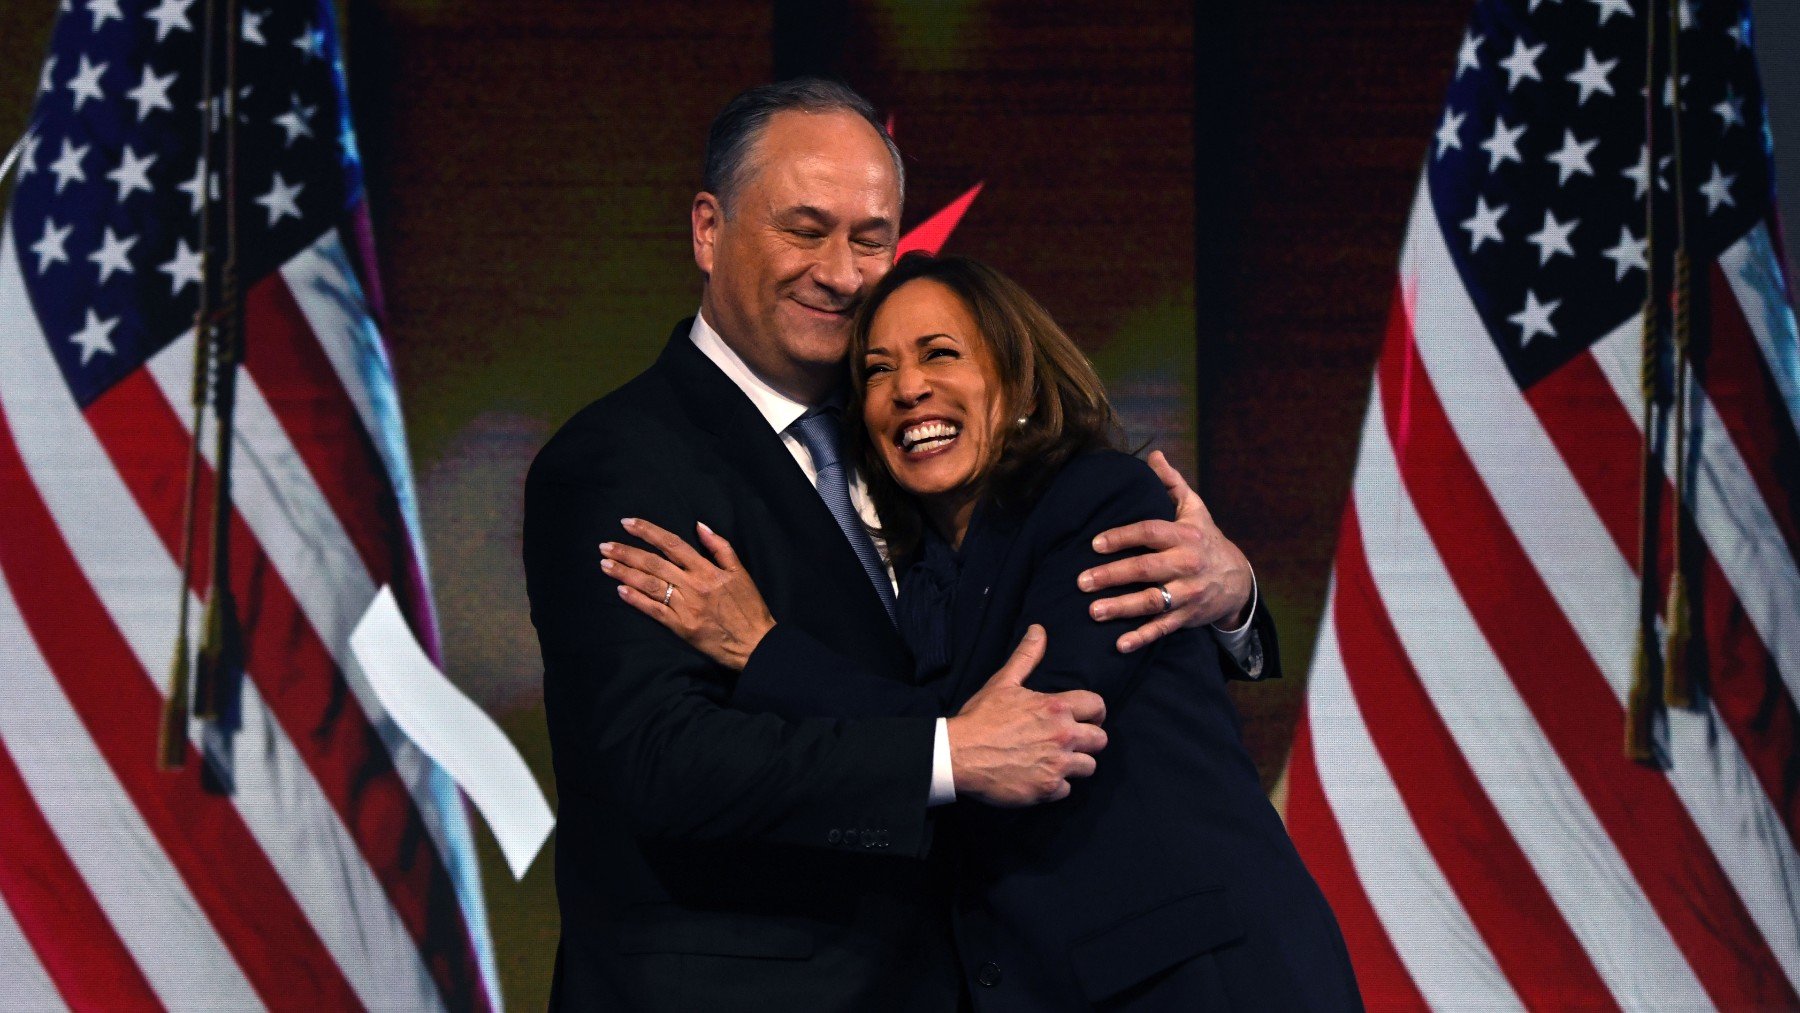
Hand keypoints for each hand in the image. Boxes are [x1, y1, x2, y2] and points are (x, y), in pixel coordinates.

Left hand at [601, 517, 775, 669]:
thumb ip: (720, 547)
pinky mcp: (682, 627)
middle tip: (604, 546)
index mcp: (707, 570)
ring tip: (605, 564)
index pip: (672, 544)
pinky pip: (655, 611)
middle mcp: (694, 586)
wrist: (754, 642)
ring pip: (650, 585)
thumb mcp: (740, 571)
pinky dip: (637, 600)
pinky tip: (620, 590)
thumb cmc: (748, 606)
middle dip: (627, 552)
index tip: (627, 523)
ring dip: (625, 573)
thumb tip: (699, 525)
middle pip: (654, 563)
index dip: (648, 531)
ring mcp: (686, 607)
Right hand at [946, 626, 1107, 806]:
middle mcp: (1063, 735)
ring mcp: (1057, 764)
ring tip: (1055, 760)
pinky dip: (1055, 786)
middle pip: (1101, 740)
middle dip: (1088, 740)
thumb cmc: (980, 717)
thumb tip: (1039, 630)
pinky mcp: (1047, 789)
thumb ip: (1026, 657)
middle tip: (1069, 741)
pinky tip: (1039, 777)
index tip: (1084, 717)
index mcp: (1056, 707)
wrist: (958, 754)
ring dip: (1074, 764)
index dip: (1094, 711)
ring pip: (1089, 767)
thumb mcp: (1003, 682)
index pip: (1098, 706)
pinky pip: (1067, 790)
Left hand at [1078, 450, 1252, 653]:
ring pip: (1152, 601)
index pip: (1150, 532)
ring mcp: (1188, 593)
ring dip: (1122, 608)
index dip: (1122, 537)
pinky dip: (1142, 637)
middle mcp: (1187, 565)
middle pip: (1146, 569)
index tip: (1094, 543)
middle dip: (1112, 575)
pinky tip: (1120, 644)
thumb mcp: (1194, 509)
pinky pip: (1163, 628)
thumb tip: (1153, 455)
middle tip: (1081, 581)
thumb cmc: (1207, 540)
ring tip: (1093, 611)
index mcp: (1185, 536)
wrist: (1238, 580)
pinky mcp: (1188, 617)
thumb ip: (1171, 484)